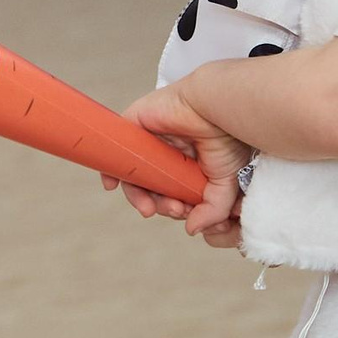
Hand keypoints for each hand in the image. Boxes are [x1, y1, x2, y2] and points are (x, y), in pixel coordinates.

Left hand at [115, 82, 251, 240]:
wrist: (214, 108)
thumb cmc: (226, 138)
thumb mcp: (227, 184)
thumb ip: (212, 210)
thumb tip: (192, 229)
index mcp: (190, 166)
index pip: (176, 194)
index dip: (178, 209)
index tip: (188, 215)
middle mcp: (170, 155)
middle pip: (156, 189)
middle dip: (163, 206)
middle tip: (175, 210)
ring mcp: (151, 142)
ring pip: (137, 176)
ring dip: (140, 198)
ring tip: (150, 209)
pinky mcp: (134, 127)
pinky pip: (115, 152)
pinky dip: (111, 171)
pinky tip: (112, 185)